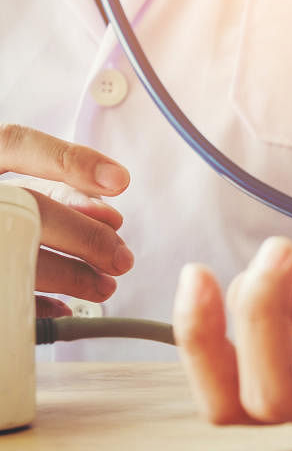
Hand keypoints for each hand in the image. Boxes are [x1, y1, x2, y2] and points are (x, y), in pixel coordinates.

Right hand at [0, 124, 133, 316]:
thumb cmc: (3, 211)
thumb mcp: (9, 185)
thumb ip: (53, 190)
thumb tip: (109, 217)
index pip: (13, 143)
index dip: (67, 160)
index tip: (119, 181)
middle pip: (25, 208)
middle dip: (84, 236)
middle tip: (121, 257)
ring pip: (14, 254)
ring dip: (70, 275)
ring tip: (102, 286)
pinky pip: (2, 296)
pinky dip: (33, 305)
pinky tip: (62, 308)